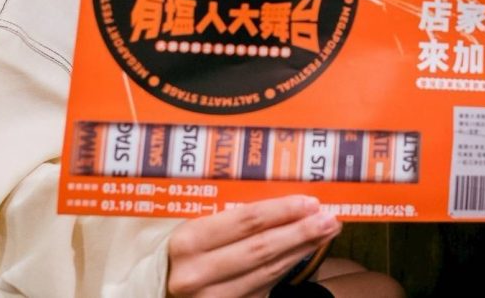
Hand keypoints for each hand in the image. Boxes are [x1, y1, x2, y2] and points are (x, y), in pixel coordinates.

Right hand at [167, 195, 340, 296]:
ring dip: (300, 250)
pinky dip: (285, 268)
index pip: (245, 221)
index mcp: (187, 241)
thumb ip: (225, 214)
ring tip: (325, 232)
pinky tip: (302, 252)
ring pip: (266, 272)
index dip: (281, 211)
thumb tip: (278, 196)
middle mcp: (196, 274)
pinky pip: (262, 287)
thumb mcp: (191, 226)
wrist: (154, 289)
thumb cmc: (177, 249)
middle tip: (330, 217)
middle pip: (261, 249)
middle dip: (300, 232)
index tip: (310, 201)